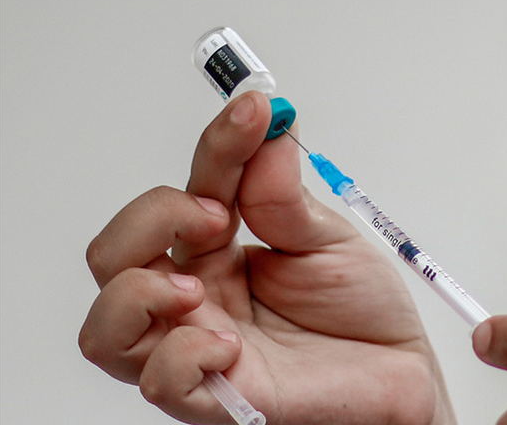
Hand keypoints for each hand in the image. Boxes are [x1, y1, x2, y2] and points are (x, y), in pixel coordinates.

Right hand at [80, 92, 455, 424]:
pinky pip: (159, 384)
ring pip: (105, 330)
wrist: (401, 377)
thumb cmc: (365, 314)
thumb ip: (285, 198)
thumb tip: (266, 132)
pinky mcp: (220, 399)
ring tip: (197, 286)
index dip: (216, 145)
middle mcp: (198, 298)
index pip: (187, 189)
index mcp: (218, 252)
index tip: (254, 110)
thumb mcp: (329, 242)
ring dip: (137, 292)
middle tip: (217, 214)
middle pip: (113, 255)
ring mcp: (200, 349)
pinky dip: (180, 356)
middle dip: (149, 217)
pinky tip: (229, 344)